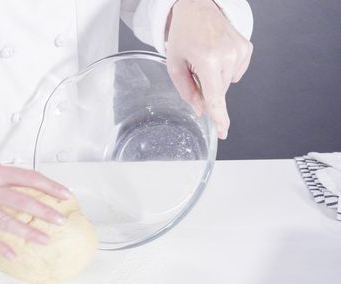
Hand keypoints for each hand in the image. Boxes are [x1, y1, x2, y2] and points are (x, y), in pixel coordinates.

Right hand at [0, 143, 70, 258]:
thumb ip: (2, 171)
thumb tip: (20, 182)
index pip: (29, 178)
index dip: (49, 186)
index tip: (64, 194)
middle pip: (22, 201)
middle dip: (44, 212)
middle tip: (60, 221)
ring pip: (6, 222)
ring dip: (27, 232)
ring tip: (43, 240)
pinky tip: (12, 254)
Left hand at [166, 0, 252, 138]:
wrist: (198, 8)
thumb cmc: (184, 34)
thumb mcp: (175, 64)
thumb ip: (187, 91)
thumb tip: (201, 110)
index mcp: (207, 60)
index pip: (215, 96)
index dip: (219, 117)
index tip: (223, 131)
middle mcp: (228, 55)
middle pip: (219, 91)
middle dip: (207, 87)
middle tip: (196, 68)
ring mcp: (240, 51)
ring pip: (228, 83)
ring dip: (216, 77)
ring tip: (206, 57)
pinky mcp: (247, 49)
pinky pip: (236, 72)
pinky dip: (226, 69)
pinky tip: (217, 54)